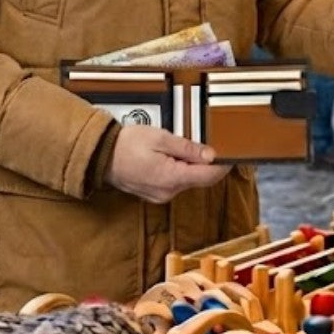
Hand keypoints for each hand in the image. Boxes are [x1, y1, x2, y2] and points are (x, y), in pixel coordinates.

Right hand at [105, 125, 231, 203]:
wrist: (100, 156)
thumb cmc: (126, 144)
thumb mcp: (160, 138)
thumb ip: (188, 147)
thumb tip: (211, 155)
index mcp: (171, 178)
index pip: (209, 176)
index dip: (224, 165)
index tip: (232, 154)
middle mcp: (168, 192)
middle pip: (199, 178)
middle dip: (205, 161)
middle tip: (203, 141)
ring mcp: (162, 195)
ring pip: (187, 179)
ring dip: (190, 164)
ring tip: (176, 146)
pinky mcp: (156, 194)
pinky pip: (175, 182)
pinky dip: (178, 169)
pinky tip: (168, 156)